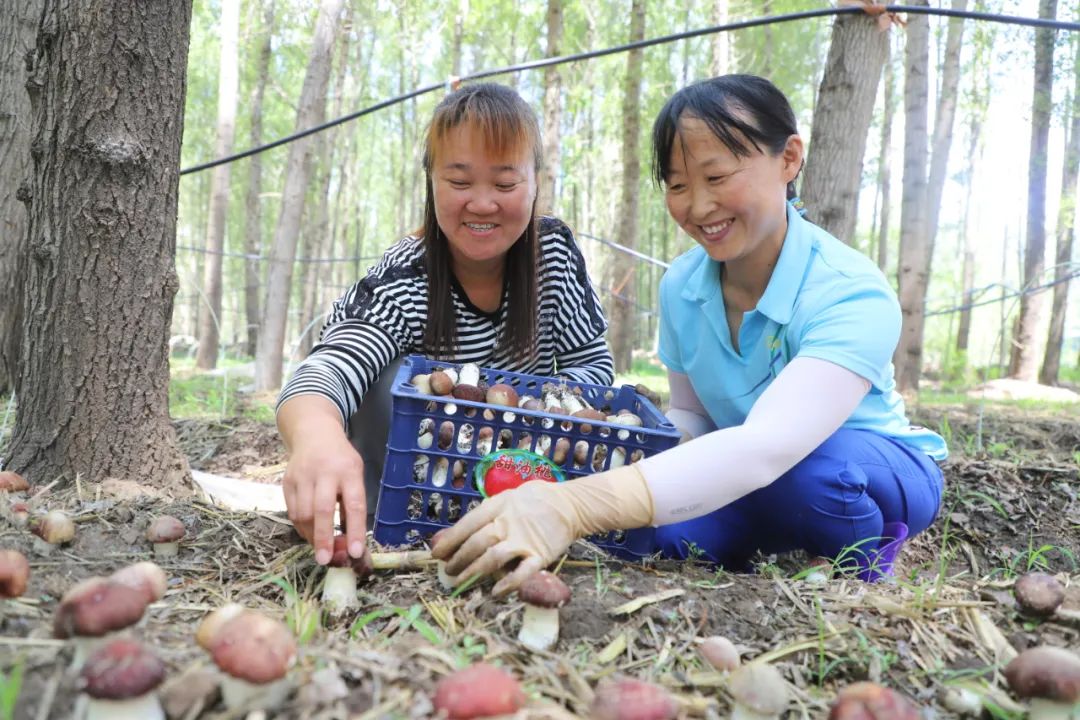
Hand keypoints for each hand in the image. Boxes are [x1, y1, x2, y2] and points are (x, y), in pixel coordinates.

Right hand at [282, 434, 366, 565]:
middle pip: (322, 509)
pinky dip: (301, 527)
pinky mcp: (287, 481)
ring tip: (319, 547)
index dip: (355, 530)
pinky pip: (292, 511)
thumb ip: (352, 503)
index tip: (355, 552)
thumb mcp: (355, 474)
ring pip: (303, 513)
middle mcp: (325, 472)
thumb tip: (349, 542)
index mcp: (349, 470)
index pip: (355, 504)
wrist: (314, 434)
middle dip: (324, 537)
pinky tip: (309, 532)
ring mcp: (302, 476)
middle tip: (325, 560)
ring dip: (311, 535)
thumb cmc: (341, 460)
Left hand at [431, 480, 581, 595]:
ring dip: (474, 572)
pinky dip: (508, 584)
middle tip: (448, 570)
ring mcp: (525, 540)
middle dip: (458, 559)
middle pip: (477, 542)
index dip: (450, 539)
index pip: (469, 523)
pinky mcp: (540, 556)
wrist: (572, 505)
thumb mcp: (510, 496)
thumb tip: (460, 530)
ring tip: (460, 582)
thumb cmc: (537, 499)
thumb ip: (489, 512)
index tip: (436, 553)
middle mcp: (509, 522)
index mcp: (500, 505)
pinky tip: (495, 593)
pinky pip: (522, 572)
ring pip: (493, 558)